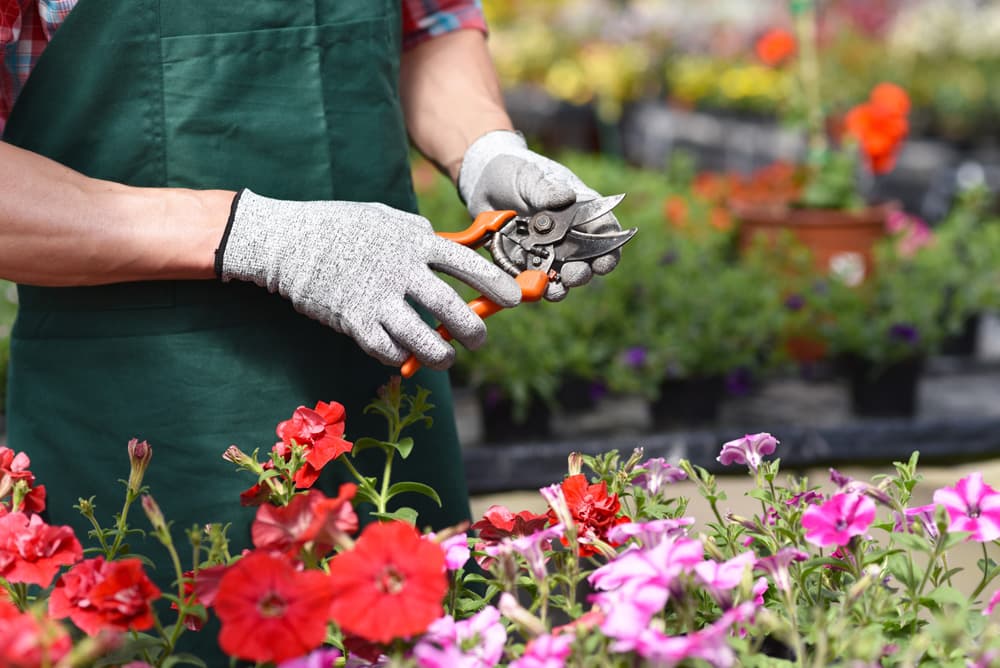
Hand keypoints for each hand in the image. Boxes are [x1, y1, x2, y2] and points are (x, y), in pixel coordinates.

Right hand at [217, 189, 521, 368]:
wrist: (289, 241)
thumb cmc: (340, 226)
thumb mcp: (386, 219)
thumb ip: (419, 234)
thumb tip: (450, 246)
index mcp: (414, 242)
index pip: (466, 264)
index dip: (495, 284)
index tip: (514, 299)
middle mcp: (400, 270)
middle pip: (450, 309)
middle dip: (472, 330)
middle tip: (478, 339)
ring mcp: (377, 298)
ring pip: (423, 340)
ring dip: (441, 355)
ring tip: (446, 357)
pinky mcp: (354, 321)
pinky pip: (388, 350)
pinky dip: (401, 357)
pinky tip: (404, 355)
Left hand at [458, 130, 622, 300]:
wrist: (481, 182)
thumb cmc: (514, 171)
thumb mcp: (529, 176)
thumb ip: (545, 190)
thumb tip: (566, 197)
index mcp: (579, 210)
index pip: (604, 231)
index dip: (609, 250)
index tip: (603, 264)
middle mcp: (567, 235)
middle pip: (586, 261)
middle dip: (582, 272)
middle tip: (572, 275)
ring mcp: (546, 251)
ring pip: (561, 276)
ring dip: (561, 287)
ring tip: (555, 289)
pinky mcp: (524, 263)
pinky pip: (533, 281)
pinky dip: (533, 287)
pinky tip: (530, 288)